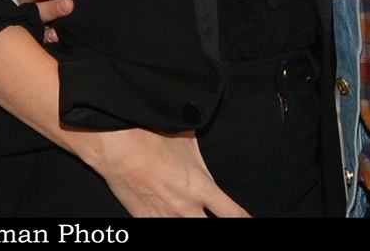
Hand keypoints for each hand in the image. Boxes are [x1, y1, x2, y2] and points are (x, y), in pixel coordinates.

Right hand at [82, 127, 249, 217]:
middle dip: (219, 227)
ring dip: (192, 223)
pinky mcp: (145, 221)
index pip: (232, 214)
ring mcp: (165, 218)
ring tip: (190, 216)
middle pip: (209, 229)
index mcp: (201, 186)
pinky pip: (161, 230)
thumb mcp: (187, 139)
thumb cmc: (153, 137)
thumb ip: (200, 156)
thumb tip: (207, 153)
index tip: (250, 223)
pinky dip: (168, 224)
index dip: (244, 221)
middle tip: (220, 220)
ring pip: (186, 232)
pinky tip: (169, 218)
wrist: (119, 148)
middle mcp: (186, 208)